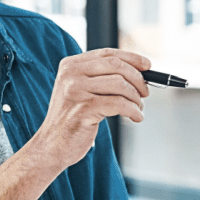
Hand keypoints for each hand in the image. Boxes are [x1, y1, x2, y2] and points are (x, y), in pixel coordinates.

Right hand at [30, 48, 150, 168]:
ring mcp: (76, 91)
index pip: (108, 54)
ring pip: (120, 84)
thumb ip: (102, 78)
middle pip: (117, 66)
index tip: (148, 65)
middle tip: (145, 92)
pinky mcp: (83, 109)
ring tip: (137, 108)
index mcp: (71, 65)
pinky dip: (133, 110)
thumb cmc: (72, 119)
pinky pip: (119, 104)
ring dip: (136, 98)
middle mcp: (71, 74)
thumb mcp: (81, 91)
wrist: (52, 145)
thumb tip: (139, 72)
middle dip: (138, 79)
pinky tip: (135, 117)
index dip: (132, 58)